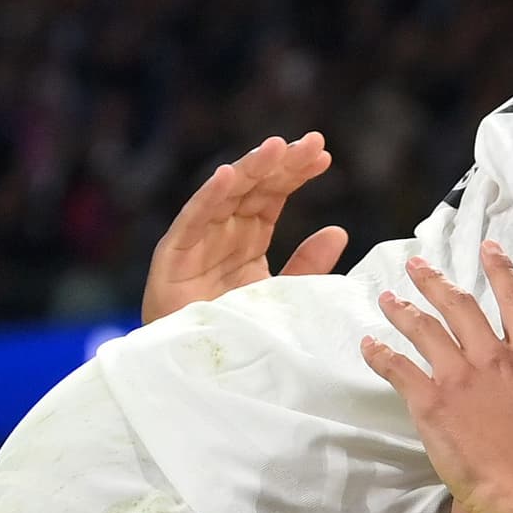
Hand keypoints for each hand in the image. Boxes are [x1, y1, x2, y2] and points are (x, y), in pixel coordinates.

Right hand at [145, 133, 345, 318]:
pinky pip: (192, 221)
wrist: (198, 370)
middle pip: (253, 188)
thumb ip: (308, 266)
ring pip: (225, 195)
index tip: (322, 155)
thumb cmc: (237, 330)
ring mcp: (197, 240)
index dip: (295, 173)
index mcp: (248, 238)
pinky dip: (208, 197)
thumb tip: (338, 231)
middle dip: (280, 163)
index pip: (273, 196)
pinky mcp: (174, 256)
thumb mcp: (282, 296)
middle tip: (311, 142)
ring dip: (250, 169)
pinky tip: (227, 174)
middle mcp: (223, 231)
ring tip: (276, 148)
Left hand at [361, 245, 512, 512]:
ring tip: (387, 298)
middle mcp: (493, 357)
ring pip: (426, 329)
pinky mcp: (431, 402)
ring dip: (404, 310)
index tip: (487, 248)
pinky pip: (400, 369)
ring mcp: (460, 377)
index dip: (500, 270)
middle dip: (436, 282)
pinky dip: (381, 354)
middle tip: (417, 266)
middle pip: (461, 306)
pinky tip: (369, 345)